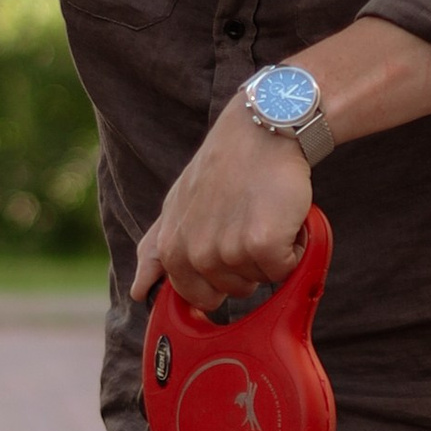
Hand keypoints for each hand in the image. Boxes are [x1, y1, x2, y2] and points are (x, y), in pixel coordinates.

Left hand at [131, 104, 312, 305]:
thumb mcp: (175, 207)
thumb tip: (136, 292)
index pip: (199, 298)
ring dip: (271, 253)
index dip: (222, 280)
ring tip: (263, 213)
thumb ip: (155, 251)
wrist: (259, 132)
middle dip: (248, 265)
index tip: (230, 250)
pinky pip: (287, 269)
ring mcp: (228, 250)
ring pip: (262, 280)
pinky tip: (284, 215)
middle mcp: (195, 254)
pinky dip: (294, 246)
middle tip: (247, 221)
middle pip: (236, 291)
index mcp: (172, 250)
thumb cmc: (223, 169)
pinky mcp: (262, 244)